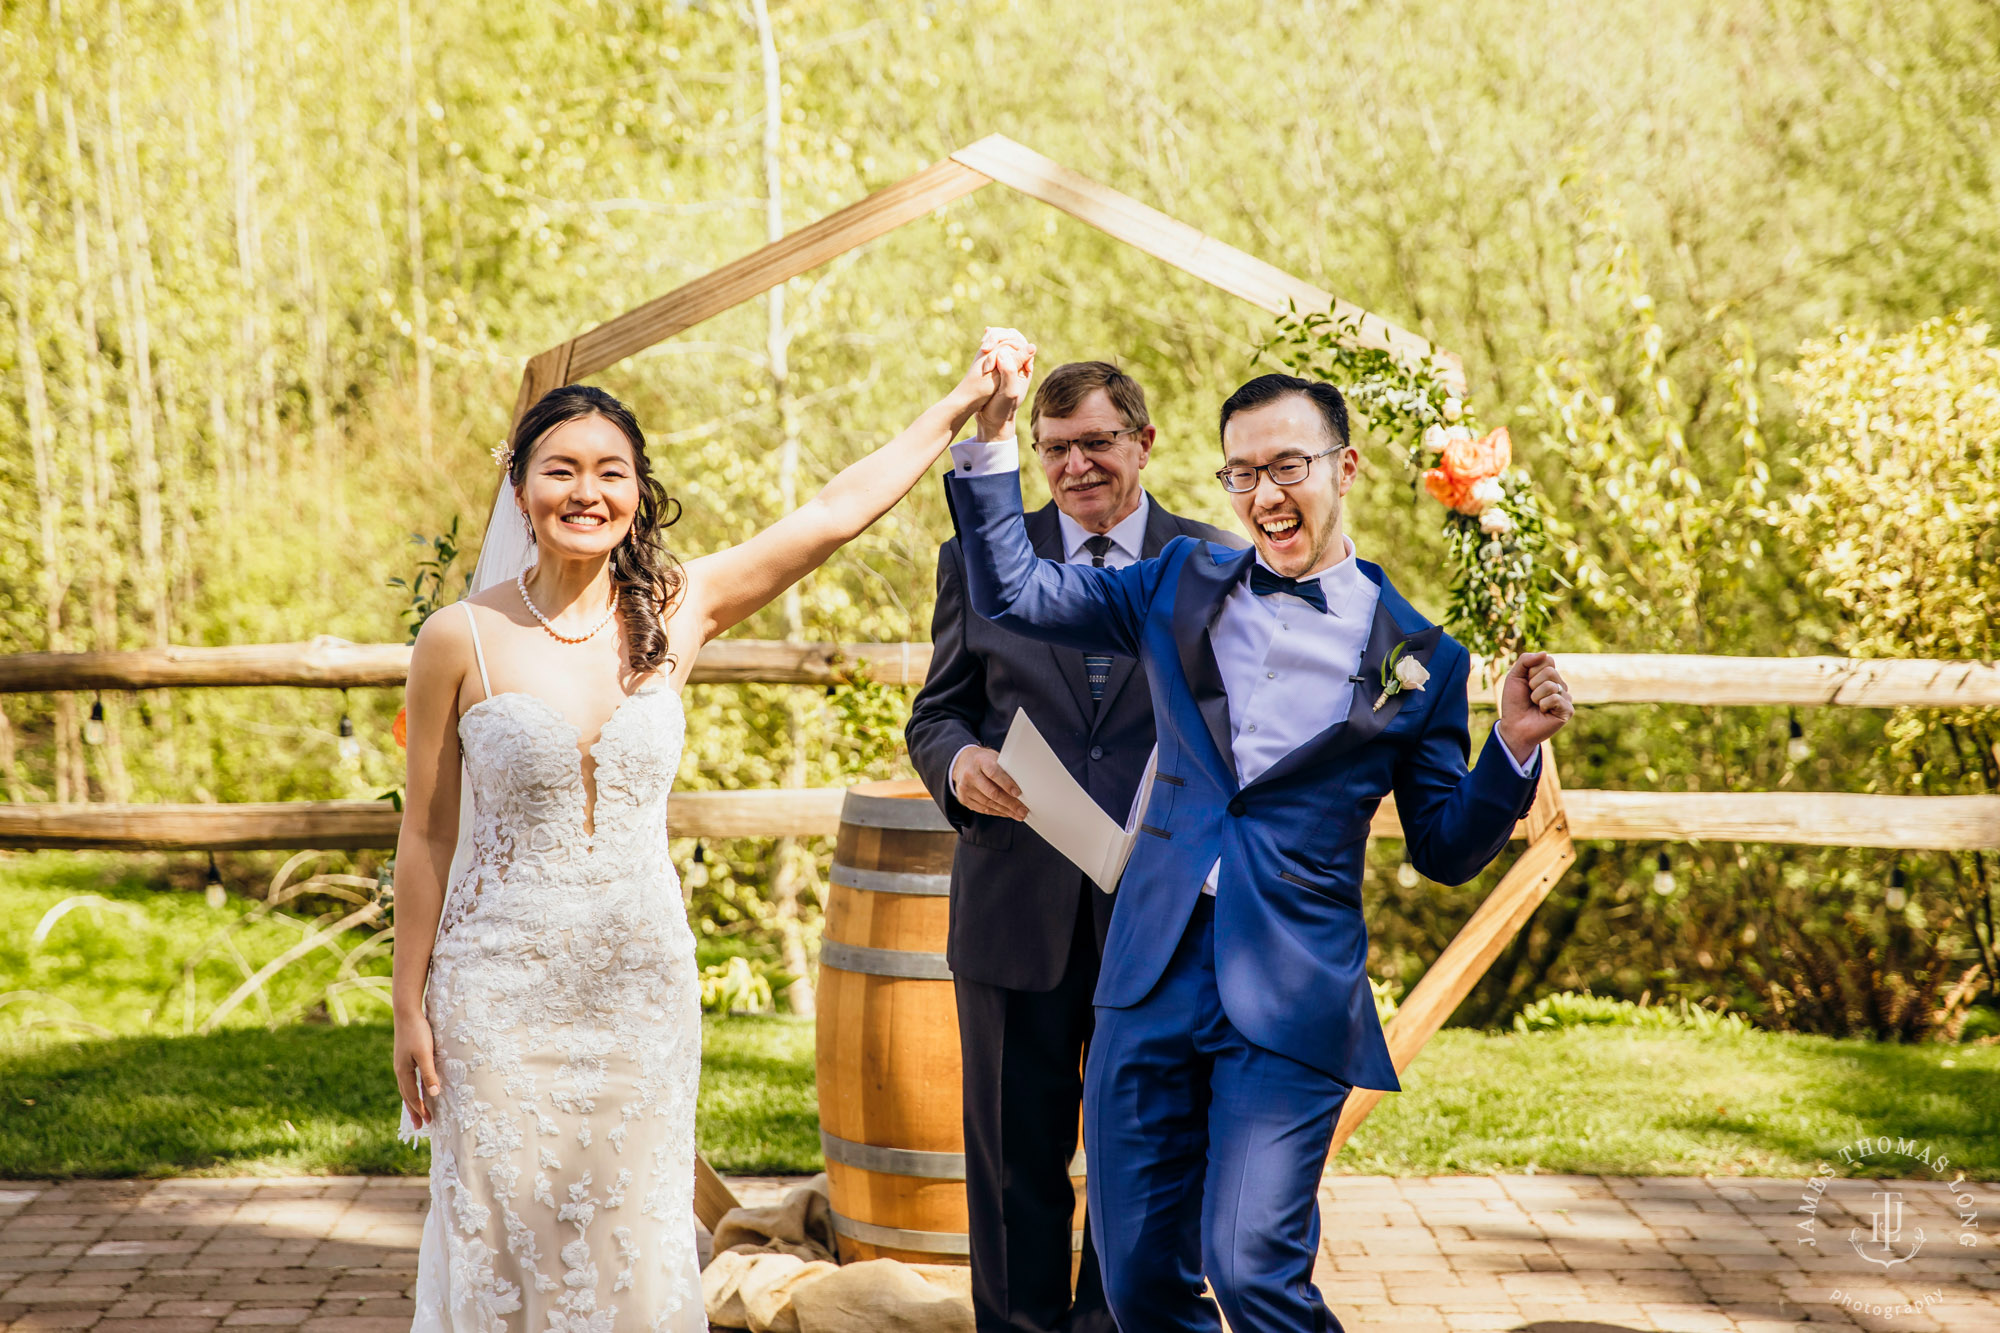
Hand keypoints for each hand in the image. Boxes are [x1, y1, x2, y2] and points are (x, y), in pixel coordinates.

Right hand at [394, 1011, 442, 1130]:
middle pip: (407, 1095)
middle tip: (420, 1126)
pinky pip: (408, 1079)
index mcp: (404, 1072)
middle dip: (414, 1111)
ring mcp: (401, 1064)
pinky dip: (412, 1089)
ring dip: (412, 1101)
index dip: (421, 1110)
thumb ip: (429, 1073)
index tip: (428, 1122)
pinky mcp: (404, 1057)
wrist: (406, 1013)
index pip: (413, 1096)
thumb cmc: (418, 1032)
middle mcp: (400, 1070)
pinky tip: (415, 1089)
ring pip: (406, 1088)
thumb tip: (434, 1094)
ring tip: (417, 1112)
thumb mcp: (425, 1054)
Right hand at [952, 745, 1027, 819]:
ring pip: (988, 803)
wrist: (962, 762)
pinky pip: (983, 809)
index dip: (1007, 784)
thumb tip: (1022, 785)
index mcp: (980, 761)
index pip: (994, 774)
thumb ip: (1004, 769)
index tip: (1018, 793)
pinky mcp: (963, 798)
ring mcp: (965, 788)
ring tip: (1017, 814)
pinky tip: (1006, 813)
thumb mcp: (993, 757)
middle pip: (992, 793)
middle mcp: (970, 775)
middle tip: (1022, 811)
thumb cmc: (982, 760)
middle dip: (1010, 804)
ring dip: (1005, 811)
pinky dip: (996, 812)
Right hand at [974, 328, 1035, 441]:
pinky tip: (983, 345)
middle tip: (984, 346)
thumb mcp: (1008, 392)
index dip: (1005, 341)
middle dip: (998, 338)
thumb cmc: (1002, 409)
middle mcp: (1018, 364)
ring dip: (992, 341)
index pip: (1020, 343)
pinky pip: (994, 349)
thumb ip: (1010, 373)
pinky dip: (989, 345)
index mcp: (1025, 368)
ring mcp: (1007, 364)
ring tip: (983, 347)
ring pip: (1002, 342)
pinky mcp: (996, 366)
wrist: (992, 420)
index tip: (989, 350)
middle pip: (1011, 338)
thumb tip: (1004, 352)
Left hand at [1495, 651, 1572, 763]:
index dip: (1531, 671)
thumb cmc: (1514, 702)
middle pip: (1550, 671)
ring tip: (1535, 705)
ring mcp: (1565, 697)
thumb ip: (1525, 660)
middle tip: (1530, 696)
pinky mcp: (1568, 710)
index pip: (1547, 660)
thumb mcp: (1515, 676)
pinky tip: (1543, 712)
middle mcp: (1560, 685)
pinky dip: (1543, 705)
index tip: (1526, 682)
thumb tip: (1545, 653)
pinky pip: (1555, 698)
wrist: (1514, 725)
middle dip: (1533, 683)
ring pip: (1551, 685)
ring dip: (1536, 696)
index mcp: (1549, 675)